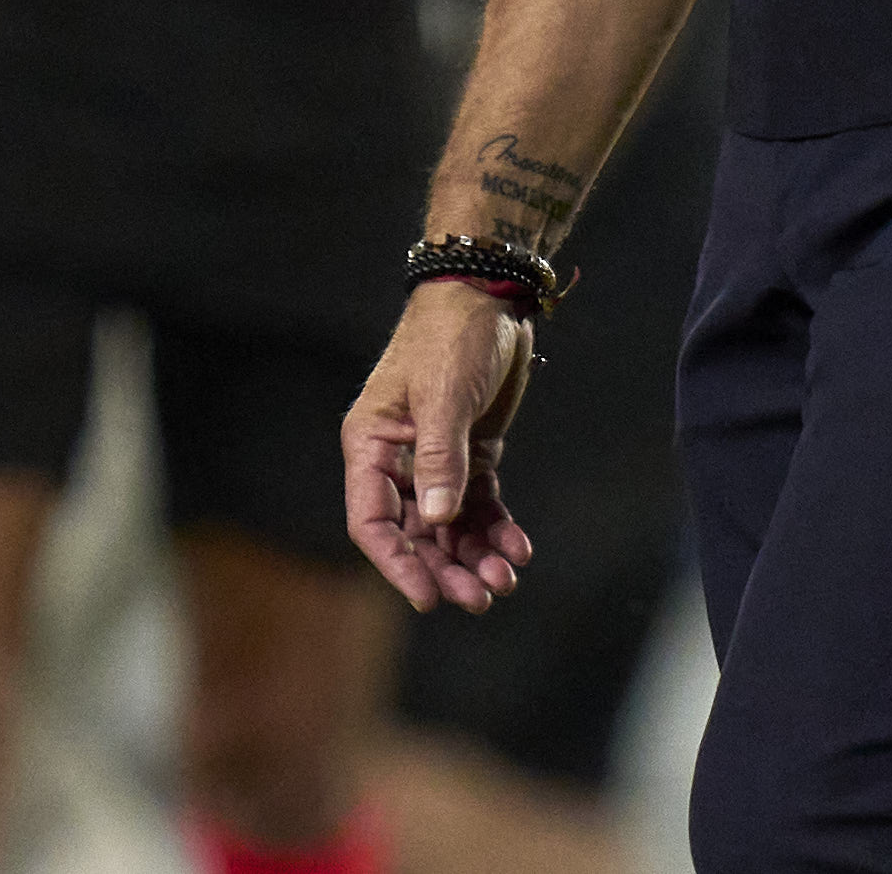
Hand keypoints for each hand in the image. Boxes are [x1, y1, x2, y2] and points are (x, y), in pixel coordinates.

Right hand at [342, 279, 536, 612]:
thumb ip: (439, 459)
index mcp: (372, 441)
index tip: (429, 597)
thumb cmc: (453, 336)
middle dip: (446, 568)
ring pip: (449, 526)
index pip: (372, 519)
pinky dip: (496, 530)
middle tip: (482, 596)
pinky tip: (519, 546)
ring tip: (506, 577)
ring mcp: (435, 457)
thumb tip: (434, 522)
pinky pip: (478, 506)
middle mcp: (398, 455)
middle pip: (414, 533)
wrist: (491, 295)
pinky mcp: (470, 453)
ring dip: (475, 556)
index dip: (397, 563)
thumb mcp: (444, 396)